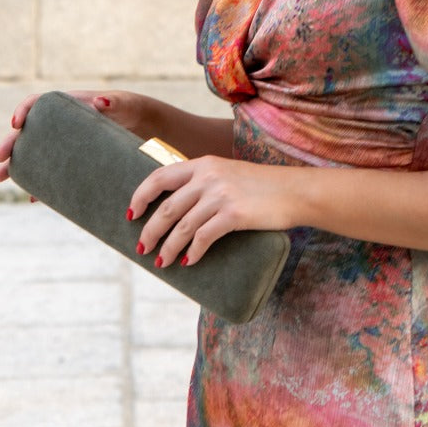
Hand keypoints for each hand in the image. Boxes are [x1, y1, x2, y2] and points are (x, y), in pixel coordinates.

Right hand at [0, 90, 147, 183]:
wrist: (144, 127)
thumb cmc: (132, 109)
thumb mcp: (126, 104)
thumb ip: (115, 102)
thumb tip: (101, 101)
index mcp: (67, 106)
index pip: (37, 104)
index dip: (23, 111)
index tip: (16, 124)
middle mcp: (59, 125)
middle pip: (27, 133)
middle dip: (9, 145)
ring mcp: (63, 145)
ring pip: (31, 154)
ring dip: (13, 166)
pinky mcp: (71, 163)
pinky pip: (49, 174)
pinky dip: (40, 185)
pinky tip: (31, 197)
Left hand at [128, 156, 297, 267]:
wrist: (295, 191)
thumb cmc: (262, 186)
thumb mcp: (228, 173)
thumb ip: (203, 182)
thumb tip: (177, 208)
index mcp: (203, 164)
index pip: (159, 177)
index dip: (141, 196)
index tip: (131, 214)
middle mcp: (208, 177)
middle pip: (166, 207)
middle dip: (150, 231)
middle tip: (142, 247)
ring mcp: (220, 195)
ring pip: (182, 226)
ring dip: (168, 248)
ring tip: (161, 262)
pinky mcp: (234, 214)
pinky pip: (204, 237)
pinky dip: (193, 252)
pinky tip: (189, 262)